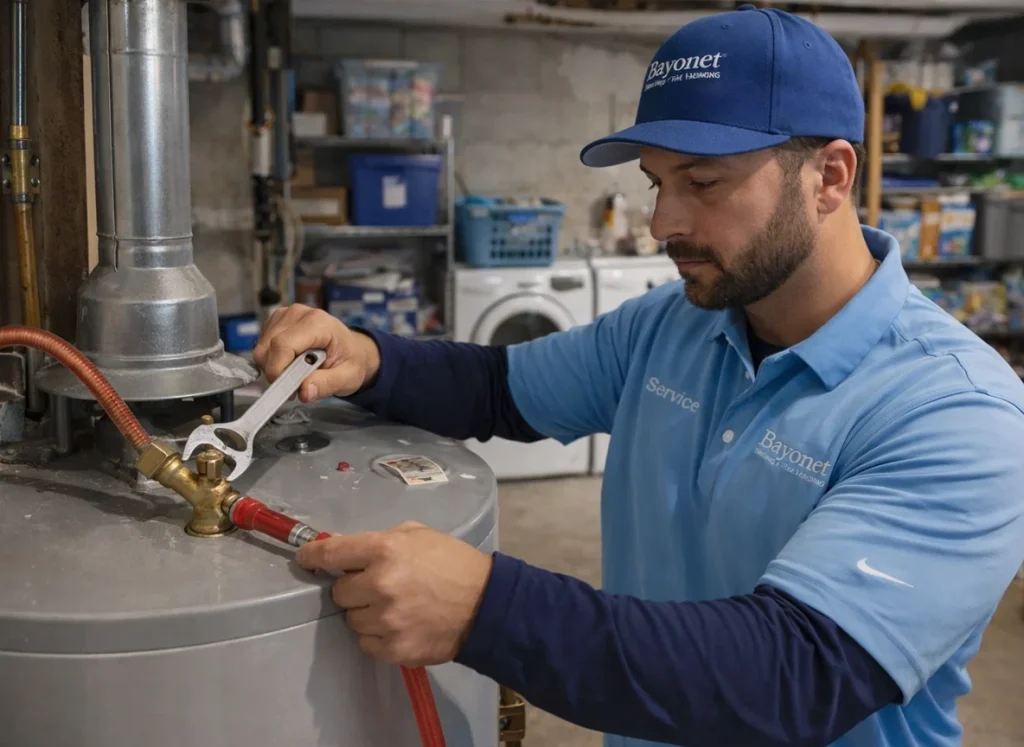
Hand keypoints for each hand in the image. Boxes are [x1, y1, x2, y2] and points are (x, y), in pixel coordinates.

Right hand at [252, 304, 380, 401]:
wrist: (352, 349)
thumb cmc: (350, 359)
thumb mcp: (348, 377)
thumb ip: (327, 384)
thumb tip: (304, 391)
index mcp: (318, 322)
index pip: (283, 345)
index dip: (278, 370)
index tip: (287, 390)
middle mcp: (298, 313)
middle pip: (268, 347)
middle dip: (276, 372)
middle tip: (295, 385)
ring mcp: (285, 315)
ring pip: (262, 349)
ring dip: (273, 367)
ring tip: (296, 373)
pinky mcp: (276, 321)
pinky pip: (262, 346)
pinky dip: (271, 361)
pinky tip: (290, 363)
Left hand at [296, 521, 493, 666]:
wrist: (487, 604)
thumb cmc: (452, 562)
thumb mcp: (417, 535)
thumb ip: (378, 540)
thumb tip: (342, 547)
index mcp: (384, 550)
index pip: (330, 553)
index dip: (312, 556)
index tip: (306, 559)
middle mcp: (379, 585)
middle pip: (339, 592)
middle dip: (353, 588)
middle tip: (377, 586)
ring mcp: (386, 620)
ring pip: (352, 619)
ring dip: (366, 612)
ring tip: (394, 607)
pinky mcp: (394, 649)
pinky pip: (366, 643)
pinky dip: (378, 635)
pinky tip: (400, 625)